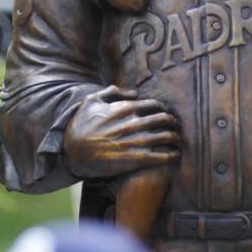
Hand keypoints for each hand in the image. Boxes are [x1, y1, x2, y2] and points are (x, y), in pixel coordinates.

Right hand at [64, 85, 180, 179]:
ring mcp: (134, 142)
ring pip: (165, 137)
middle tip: (176, 125)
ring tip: (177, 139)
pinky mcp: (134, 159)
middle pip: (163, 119)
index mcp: (124, 108)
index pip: (154, 105)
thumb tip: (134, 92)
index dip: (163, 108)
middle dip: (173, 121)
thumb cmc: (81, 126)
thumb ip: (112, 91)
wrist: (73, 153)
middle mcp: (132, 124)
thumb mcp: (91, 101)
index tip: (166, 113)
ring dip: (175, 137)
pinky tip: (175, 155)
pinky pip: (160, 156)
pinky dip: (171, 155)